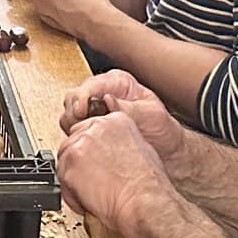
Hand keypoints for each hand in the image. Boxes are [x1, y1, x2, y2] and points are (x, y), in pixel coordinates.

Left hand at [55, 112, 174, 237]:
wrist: (143, 202)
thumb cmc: (147, 184)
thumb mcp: (142, 149)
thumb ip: (121, 142)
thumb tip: (114, 148)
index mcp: (115, 121)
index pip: (90, 127)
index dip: (91, 148)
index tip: (96, 160)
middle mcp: (94, 128)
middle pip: (74, 140)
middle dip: (80, 160)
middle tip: (93, 178)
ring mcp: (79, 146)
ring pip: (65, 160)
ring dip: (74, 177)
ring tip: (93, 191)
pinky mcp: (68, 166)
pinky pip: (62, 180)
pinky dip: (71, 193)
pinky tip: (89, 199)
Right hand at [58, 71, 190, 172]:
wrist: (168, 154)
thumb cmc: (163, 131)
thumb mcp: (151, 115)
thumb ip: (129, 107)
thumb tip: (108, 100)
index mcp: (117, 83)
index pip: (90, 85)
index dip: (82, 97)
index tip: (82, 110)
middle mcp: (102, 94)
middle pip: (73, 98)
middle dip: (74, 112)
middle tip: (82, 126)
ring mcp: (94, 113)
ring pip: (69, 114)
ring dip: (74, 125)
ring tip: (87, 136)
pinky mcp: (90, 130)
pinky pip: (73, 131)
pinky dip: (75, 137)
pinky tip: (88, 143)